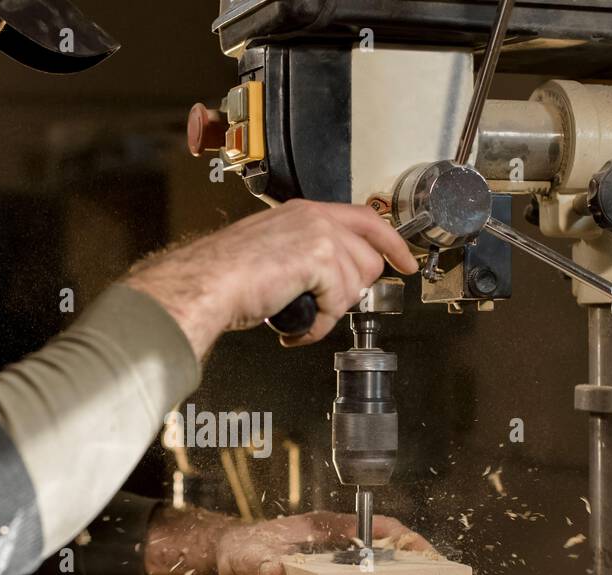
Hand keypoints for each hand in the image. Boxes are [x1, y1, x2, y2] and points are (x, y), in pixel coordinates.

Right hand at [122, 200, 418, 358]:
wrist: (206, 282)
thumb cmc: (223, 274)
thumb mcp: (270, 249)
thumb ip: (301, 253)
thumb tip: (322, 278)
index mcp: (304, 211)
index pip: (366, 218)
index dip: (392, 243)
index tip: (405, 262)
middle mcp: (316, 216)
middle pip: (370, 256)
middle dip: (353, 291)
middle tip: (326, 306)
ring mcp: (320, 235)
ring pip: (357, 283)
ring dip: (330, 311)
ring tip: (302, 317)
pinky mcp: (320, 258)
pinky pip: (339, 302)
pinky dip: (319, 325)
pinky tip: (296, 326)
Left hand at [144, 508, 434, 574]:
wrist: (227, 553)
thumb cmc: (240, 550)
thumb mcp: (248, 559)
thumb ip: (262, 565)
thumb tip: (278, 571)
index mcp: (321, 526)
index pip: (371, 524)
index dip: (401, 535)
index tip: (423, 550)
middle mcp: (332, 535)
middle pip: (383, 539)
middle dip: (413, 553)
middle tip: (438, 572)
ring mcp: (331, 549)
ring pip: (376, 554)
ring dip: (401, 566)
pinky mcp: (327, 565)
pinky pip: (362, 568)